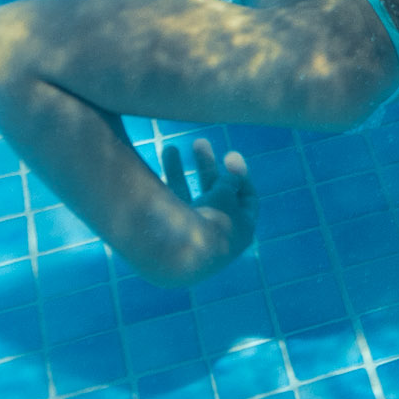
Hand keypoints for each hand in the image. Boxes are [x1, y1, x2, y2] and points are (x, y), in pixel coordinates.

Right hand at [156, 136, 256, 281]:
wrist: (177, 255)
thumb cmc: (210, 222)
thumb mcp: (225, 195)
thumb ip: (228, 182)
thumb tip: (227, 179)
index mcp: (242, 231)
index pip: (246, 199)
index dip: (239, 174)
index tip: (229, 155)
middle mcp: (217, 236)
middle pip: (215, 196)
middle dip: (206, 167)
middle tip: (200, 142)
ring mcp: (192, 239)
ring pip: (188, 199)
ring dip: (179, 172)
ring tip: (170, 148)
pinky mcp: (169, 240)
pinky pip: (170, 209)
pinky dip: (164, 188)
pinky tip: (152, 174)